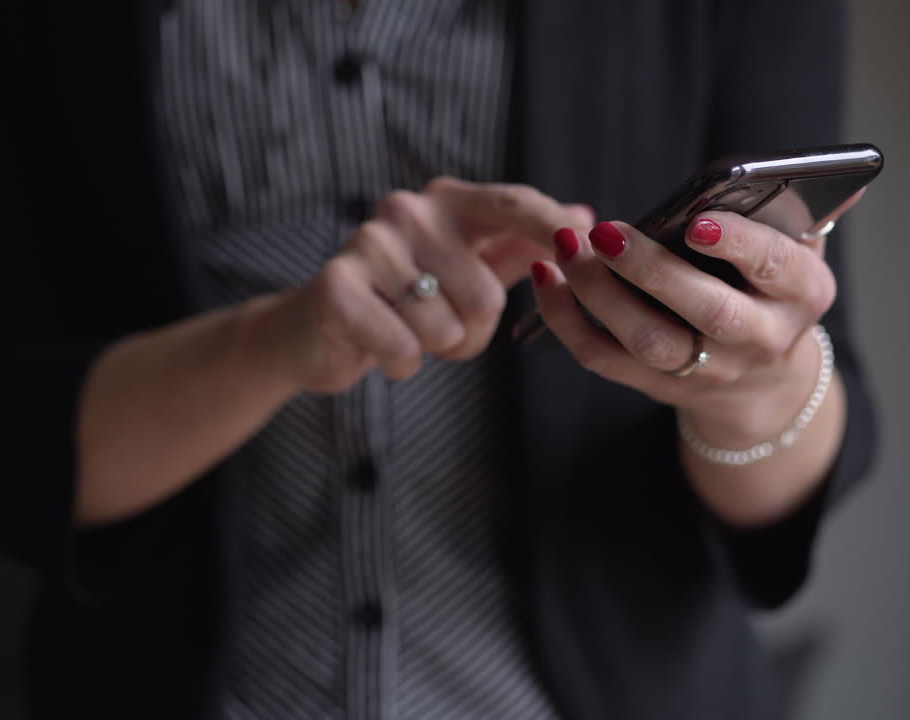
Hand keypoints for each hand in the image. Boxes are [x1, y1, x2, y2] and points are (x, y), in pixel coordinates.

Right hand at [272, 177, 592, 394]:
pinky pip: (404, 347)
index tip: (595, 243)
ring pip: (445, 327)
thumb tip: (585, 218)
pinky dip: (400, 364)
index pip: (514, 204)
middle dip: (471, 332)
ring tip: (405, 332)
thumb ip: (518, 246)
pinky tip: (379, 348)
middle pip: (485, 294)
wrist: (314, 330)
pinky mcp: (337, 287)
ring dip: (433, 349)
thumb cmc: (400, 300)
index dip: (555, 227)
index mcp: (444, 202)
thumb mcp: (462, 268)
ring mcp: (368, 245)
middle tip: (438, 327)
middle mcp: (407, 211)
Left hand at [531, 211, 834, 445]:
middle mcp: (758, 339)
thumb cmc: (769, 292)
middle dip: (651, 270)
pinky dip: (566, 320)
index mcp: (802, 295)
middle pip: (705, 311)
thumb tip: (812, 172)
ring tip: (567, 247)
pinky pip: (602, 358)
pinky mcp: (655, 385)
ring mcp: (705, 369)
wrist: (760, 385)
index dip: (737, 244)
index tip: (696, 221)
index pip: (775, 267)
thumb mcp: (795, 254)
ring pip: (648, 340)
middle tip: (607, 232)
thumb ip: (793, 214)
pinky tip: (547, 278)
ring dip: (600, 293)